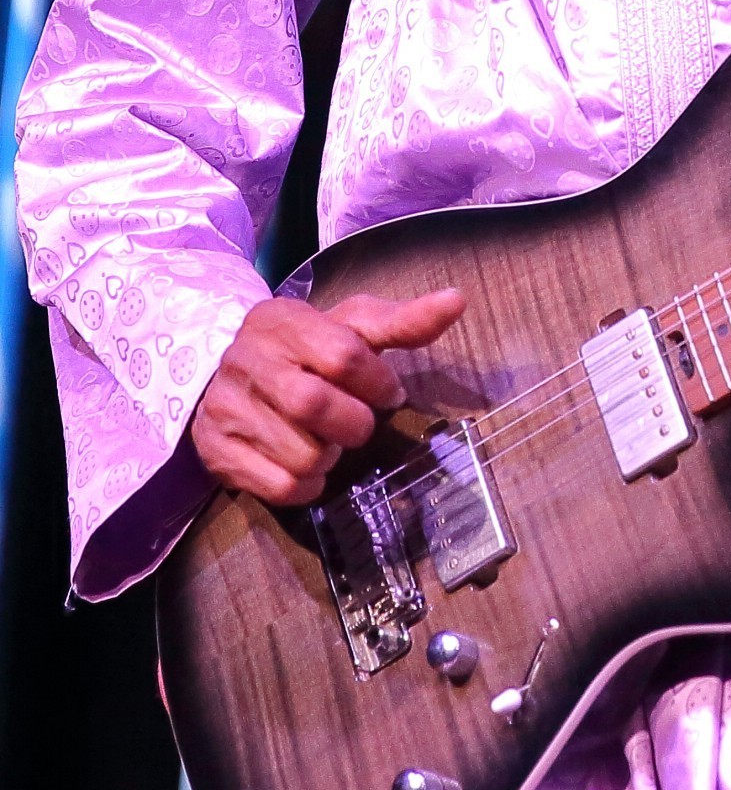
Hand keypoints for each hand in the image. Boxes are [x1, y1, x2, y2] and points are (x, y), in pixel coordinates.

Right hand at [192, 289, 465, 506]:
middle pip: (316, 405)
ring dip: (331, 455)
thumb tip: (457, 300)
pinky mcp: (214, 454)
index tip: (388, 392)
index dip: (378, 381)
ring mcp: (224, 410)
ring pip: (301, 454)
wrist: (228, 377)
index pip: (343, 354)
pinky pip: (280, 488)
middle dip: (355, 422)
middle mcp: (244, 361)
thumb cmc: (307, 350)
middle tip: (359, 421)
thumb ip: (403, 320)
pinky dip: (309, 485)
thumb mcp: (350, 327)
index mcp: (281, 321)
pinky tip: (306, 463)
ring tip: (326, 438)